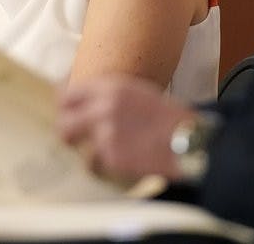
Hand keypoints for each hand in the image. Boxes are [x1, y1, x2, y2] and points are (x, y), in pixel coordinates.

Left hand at [57, 75, 194, 181]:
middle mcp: (104, 107)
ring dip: (83, 149)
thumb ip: (111, 97)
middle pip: (63, 121)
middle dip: (67, 131)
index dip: (64, 104)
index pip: (69, 93)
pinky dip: (102, 166)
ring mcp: (105, 132)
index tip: (65, 111)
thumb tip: (88, 105)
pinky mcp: (111, 156)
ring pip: (75, 144)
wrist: (190, 140)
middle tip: (73, 137)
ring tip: (98, 152)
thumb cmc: (170, 118)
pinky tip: (120, 162)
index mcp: (112, 87)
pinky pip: (94, 164)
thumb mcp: (139, 93)